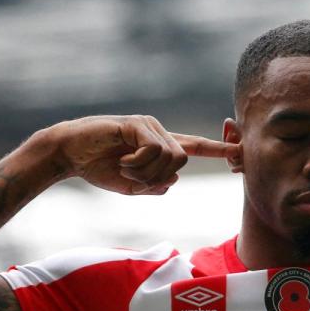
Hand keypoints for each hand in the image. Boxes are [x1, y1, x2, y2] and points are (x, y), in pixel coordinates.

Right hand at [45, 115, 238, 195]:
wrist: (69, 155)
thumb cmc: (98, 169)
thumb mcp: (132, 187)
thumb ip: (155, 186)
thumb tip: (173, 180)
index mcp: (159, 146)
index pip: (194, 146)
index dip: (218, 149)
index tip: (240, 151)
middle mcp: (158, 132)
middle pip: (182, 160)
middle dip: (159, 177)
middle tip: (133, 178)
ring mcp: (148, 125)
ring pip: (171, 157)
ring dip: (146, 173)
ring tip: (124, 169)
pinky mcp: (136, 123)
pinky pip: (154, 149)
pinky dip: (138, 164)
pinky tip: (122, 163)